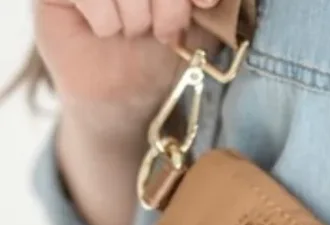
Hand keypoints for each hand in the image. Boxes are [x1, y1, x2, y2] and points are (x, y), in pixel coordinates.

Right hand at [34, 0, 219, 224]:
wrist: (126, 97)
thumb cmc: (162, 56)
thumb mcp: (198, 25)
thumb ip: (211, 1)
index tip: (205, 6)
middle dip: (169, 1)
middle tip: (168, 32)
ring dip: (136, 16)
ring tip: (134, 34)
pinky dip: (106, 20)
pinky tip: (106, 33)